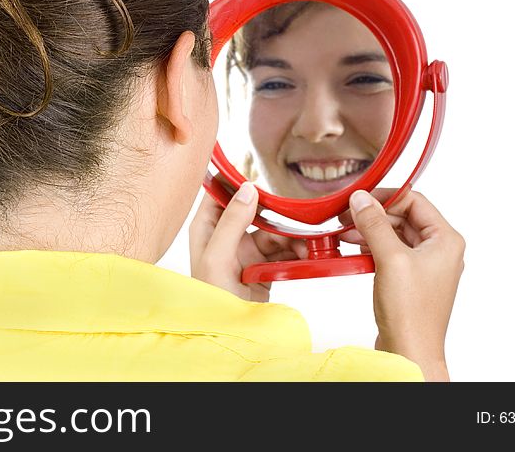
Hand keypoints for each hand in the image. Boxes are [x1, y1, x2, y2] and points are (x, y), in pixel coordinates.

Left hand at [189, 181, 306, 301]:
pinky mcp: (263, 268)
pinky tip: (308, 255)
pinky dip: (297, 251)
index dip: (239, 182)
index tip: (262, 178)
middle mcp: (225, 237)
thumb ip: (232, 221)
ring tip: (308, 244)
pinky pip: (283, 251)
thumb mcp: (217, 257)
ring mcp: (245, 252)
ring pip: (273, 231)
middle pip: (254, 211)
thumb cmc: (211, 298)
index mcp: (206, 228)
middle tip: (297, 216)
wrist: (228, 336)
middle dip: (277, 213)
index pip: (220, 193)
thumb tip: (249, 188)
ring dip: (292, 235)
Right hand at [340, 189, 464, 380]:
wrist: (410, 351)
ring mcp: (424, 265)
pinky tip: (354, 250)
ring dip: (370, 230)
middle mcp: (439, 250)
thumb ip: (375, 224)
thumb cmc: (411, 314)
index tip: (359, 199)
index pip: (414, 201)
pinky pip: (390, 252)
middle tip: (346, 216)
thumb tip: (361, 199)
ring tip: (345, 233)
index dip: (385, 197)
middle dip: (373, 215)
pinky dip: (371, 247)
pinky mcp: (409, 279)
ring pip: (394, 234)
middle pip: (403, 216)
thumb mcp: (390, 259)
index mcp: (445, 240)